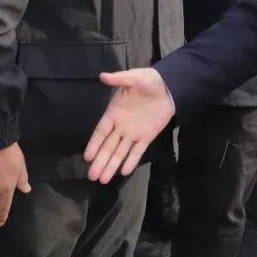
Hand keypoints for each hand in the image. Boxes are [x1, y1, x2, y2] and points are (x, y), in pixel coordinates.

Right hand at [84, 68, 174, 183]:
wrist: (169, 86)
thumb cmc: (149, 81)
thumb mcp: (133, 78)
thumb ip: (119, 79)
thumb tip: (102, 76)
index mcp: (115, 112)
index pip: (101, 131)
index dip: (94, 144)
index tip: (87, 157)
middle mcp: (121, 125)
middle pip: (108, 146)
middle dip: (100, 161)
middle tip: (92, 176)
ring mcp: (134, 132)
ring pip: (120, 152)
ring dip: (112, 165)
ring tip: (103, 180)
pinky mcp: (147, 136)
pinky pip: (137, 151)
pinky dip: (131, 161)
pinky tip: (124, 172)